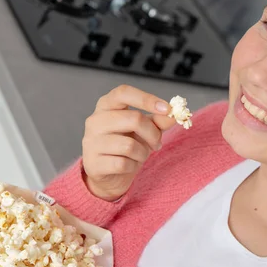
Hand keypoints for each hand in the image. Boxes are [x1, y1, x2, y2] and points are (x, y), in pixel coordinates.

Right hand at [82, 85, 174, 200]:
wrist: (108, 173)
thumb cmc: (126, 144)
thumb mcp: (144, 129)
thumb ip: (158, 120)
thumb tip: (174, 115)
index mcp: (106, 105)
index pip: (124, 92)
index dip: (147, 99)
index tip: (167, 109)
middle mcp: (95, 120)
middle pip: (134, 119)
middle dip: (153, 133)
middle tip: (158, 143)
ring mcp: (91, 141)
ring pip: (129, 145)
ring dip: (143, 153)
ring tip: (140, 155)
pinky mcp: (93, 163)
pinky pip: (123, 163)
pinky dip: (132, 165)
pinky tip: (129, 165)